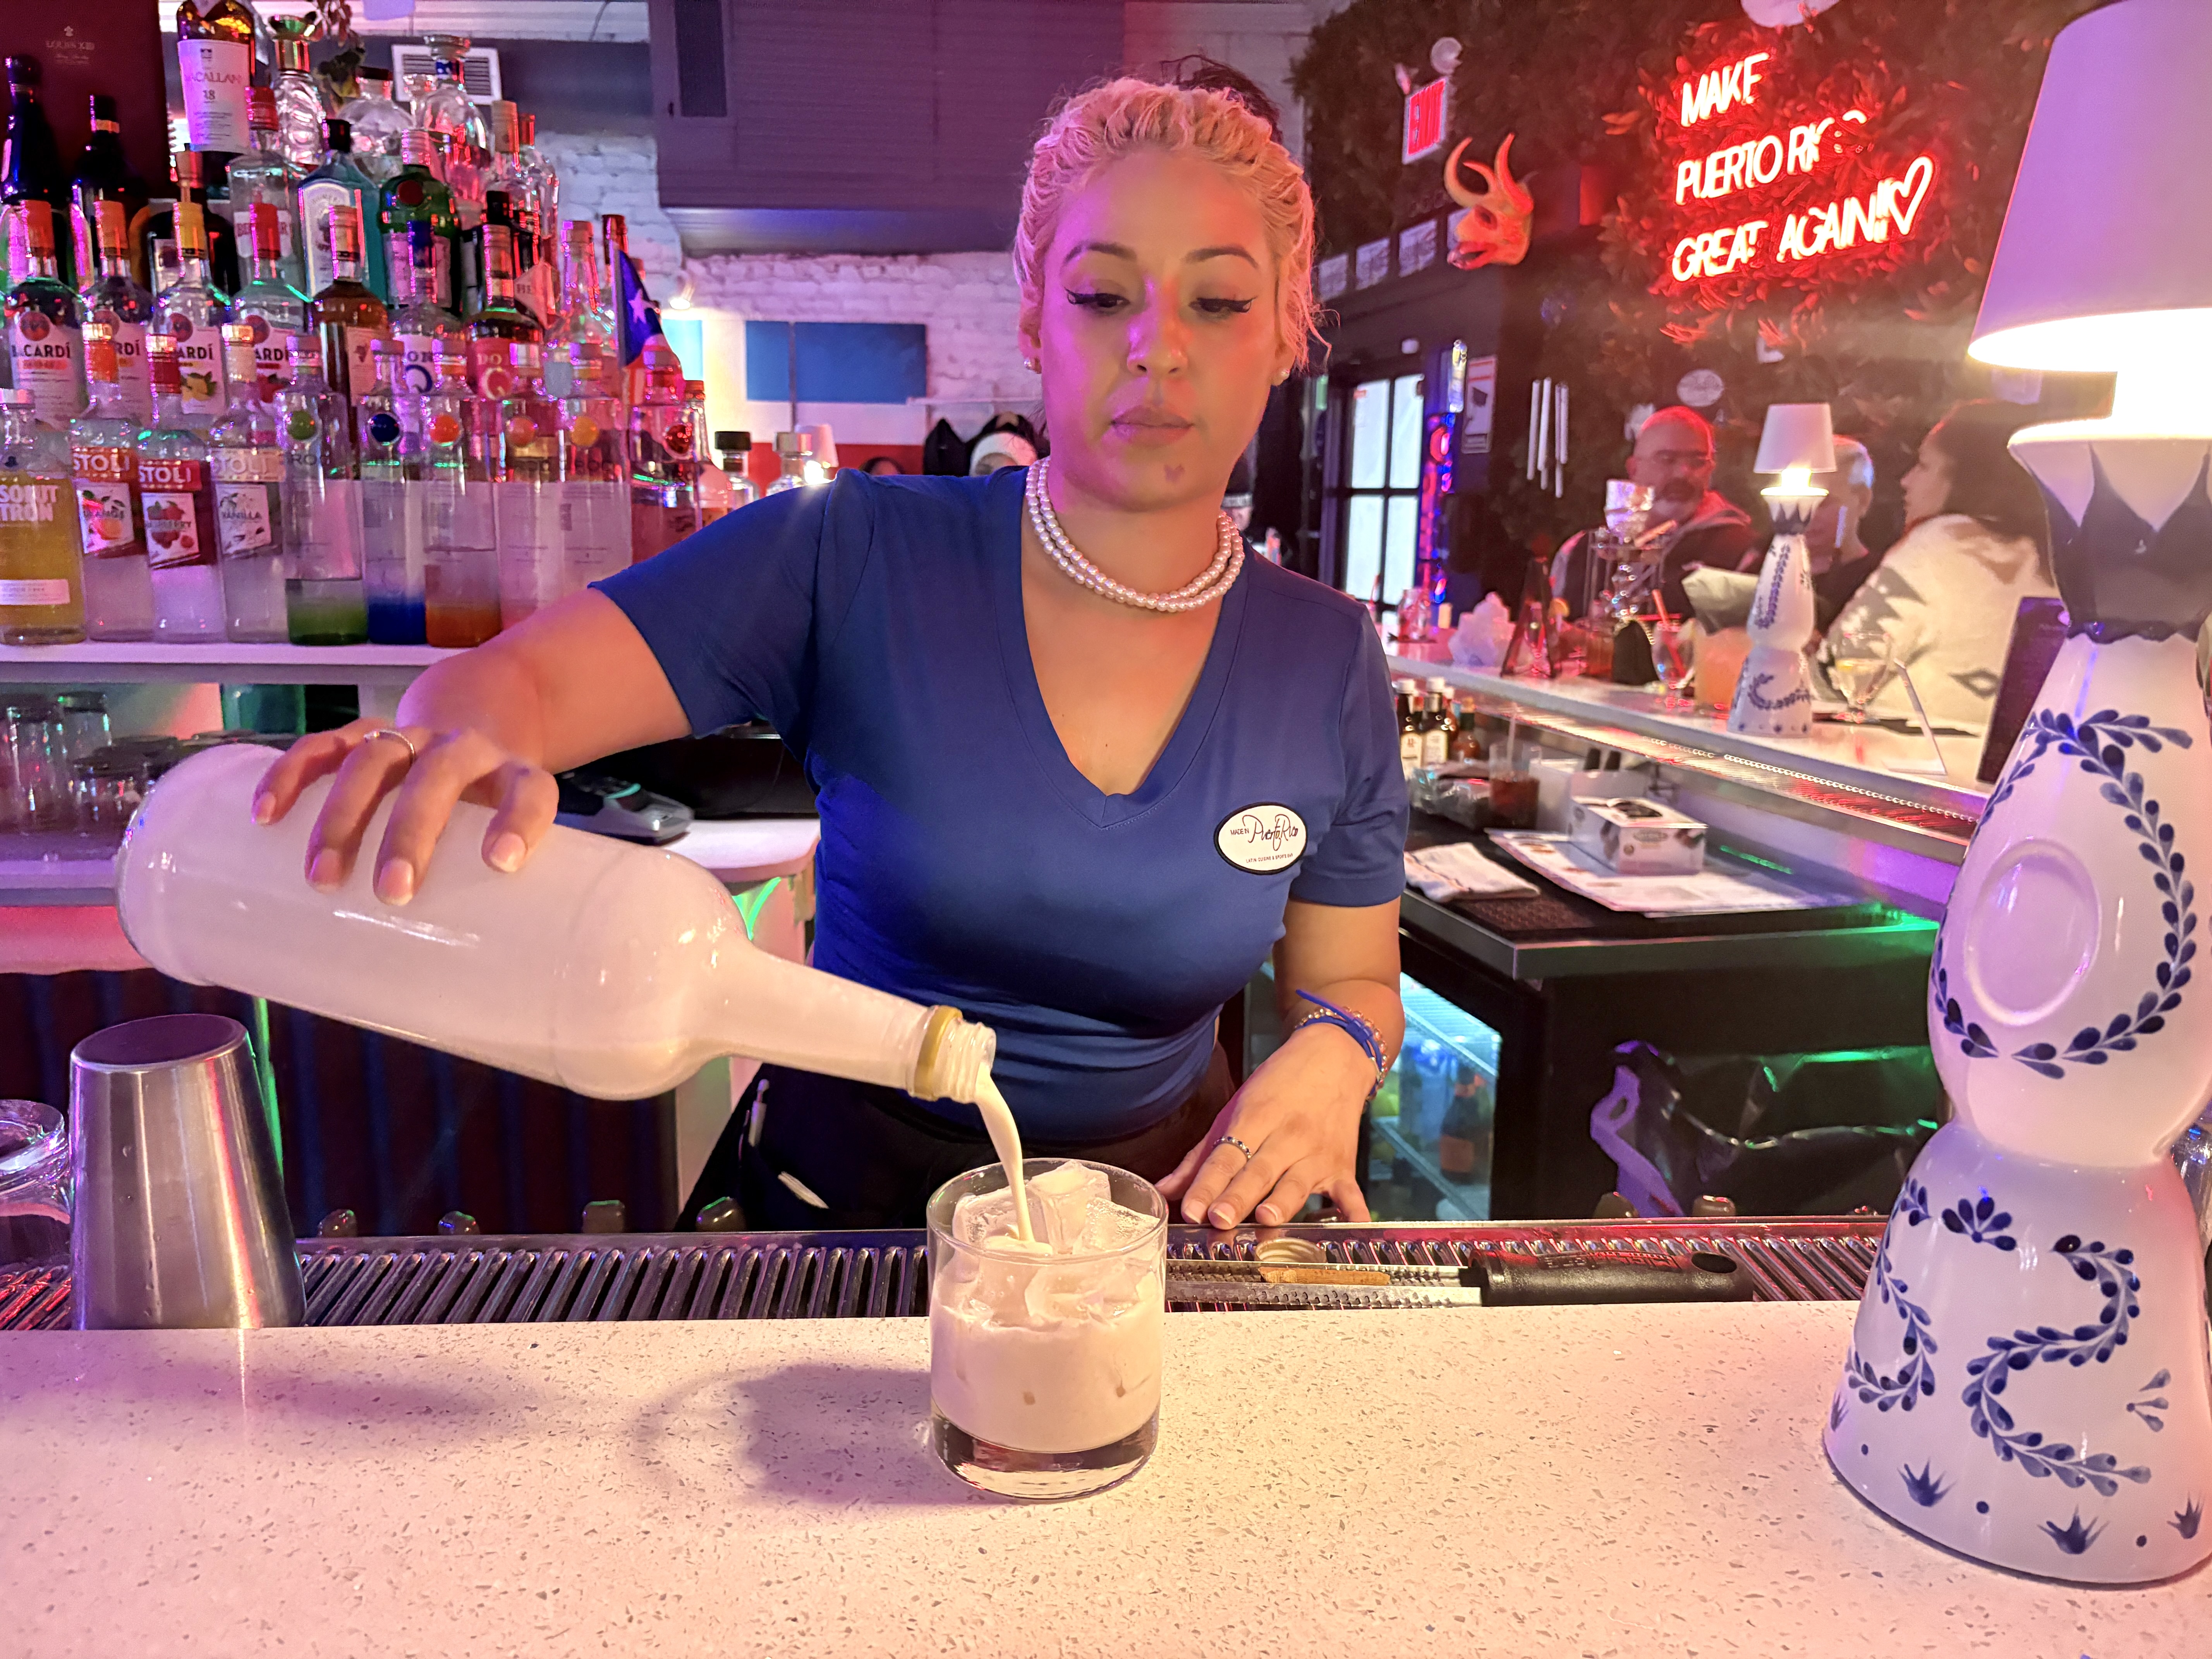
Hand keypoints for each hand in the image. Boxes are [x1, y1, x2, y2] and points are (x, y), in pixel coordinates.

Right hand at [251, 718, 557, 905]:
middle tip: (392, 893)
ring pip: (375, 759)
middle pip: (437, 778)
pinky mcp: (365, 734)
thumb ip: (494, 896)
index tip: (501, 863)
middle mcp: (464, 749)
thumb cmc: (485, 814)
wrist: (473, 734)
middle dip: (410, 834)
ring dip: (344, 817)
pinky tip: (266, 814)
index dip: (519, 822)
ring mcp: (412, 735)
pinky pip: (324, 745)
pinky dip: (291, 775)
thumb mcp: (504, 842)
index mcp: (514, 776)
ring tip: (322, 878)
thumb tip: (459, 991)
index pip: (530, 792)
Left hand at [1157, 1022, 1375, 1227]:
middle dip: (1238, 1196)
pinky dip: (1353, 1213)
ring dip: (1283, 1201)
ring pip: (1298, 1182)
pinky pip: (1350, 1194)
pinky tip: (1354, 1229)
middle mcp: (1287, 1136)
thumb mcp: (1235, 1109)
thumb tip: (1164, 1191)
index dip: (1207, 1182)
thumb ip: (1200, 1157)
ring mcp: (1318, 1153)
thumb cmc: (1276, 1087)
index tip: (1190, 1209)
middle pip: (1259, 1170)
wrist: (1333, 1058)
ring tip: (1266, 1217)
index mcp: (1255, 1117)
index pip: (1226, 1155)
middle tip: (1219, 1219)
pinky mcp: (1343, 1166)